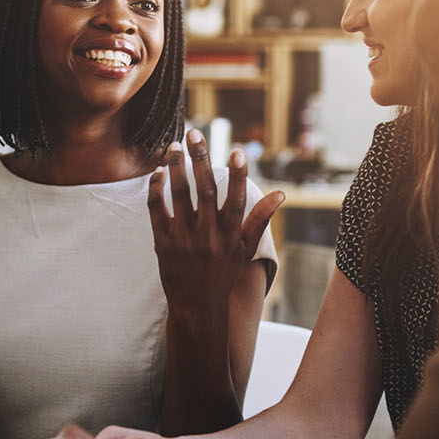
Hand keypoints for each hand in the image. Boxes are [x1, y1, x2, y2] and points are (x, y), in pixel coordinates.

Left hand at [150, 130, 283, 316]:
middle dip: (201, 159)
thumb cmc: (224, 272)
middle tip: (194, 133)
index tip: (237, 151)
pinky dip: (156, 189)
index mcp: (230, 236)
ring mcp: (183, 239)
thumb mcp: (246, 248)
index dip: (239, 175)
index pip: (237, 200)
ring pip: (179, 195)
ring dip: (176, 167)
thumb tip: (281, 192)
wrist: (196, 305)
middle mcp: (208, 236)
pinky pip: (156, 209)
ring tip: (174, 145)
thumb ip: (260, 218)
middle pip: (205, 190)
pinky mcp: (161, 242)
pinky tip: (159, 171)